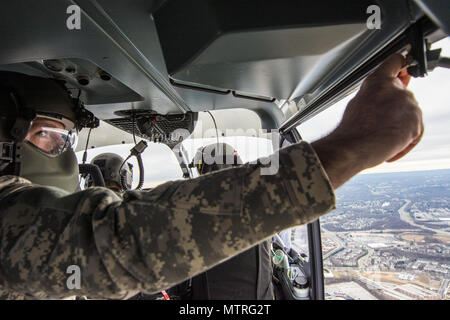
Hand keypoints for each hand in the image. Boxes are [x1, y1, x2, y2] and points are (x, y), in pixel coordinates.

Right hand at [312, 54, 423, 188]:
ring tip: (381, 137)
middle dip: (395, 107)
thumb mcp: (358, 102)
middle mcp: (397, 89)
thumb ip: (375, 93)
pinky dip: (405, 141)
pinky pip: (416, 132)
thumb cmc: (352, 129)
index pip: (396, 61)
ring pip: (409, 114)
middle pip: (403, 94)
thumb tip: (382, 95)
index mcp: (379, 81)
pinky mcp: (417, 123)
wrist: (354, 147)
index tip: (403, 71)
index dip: (400, 66)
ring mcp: (409, 105)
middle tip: (380, 123)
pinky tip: (391, 147)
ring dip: (399, 126)